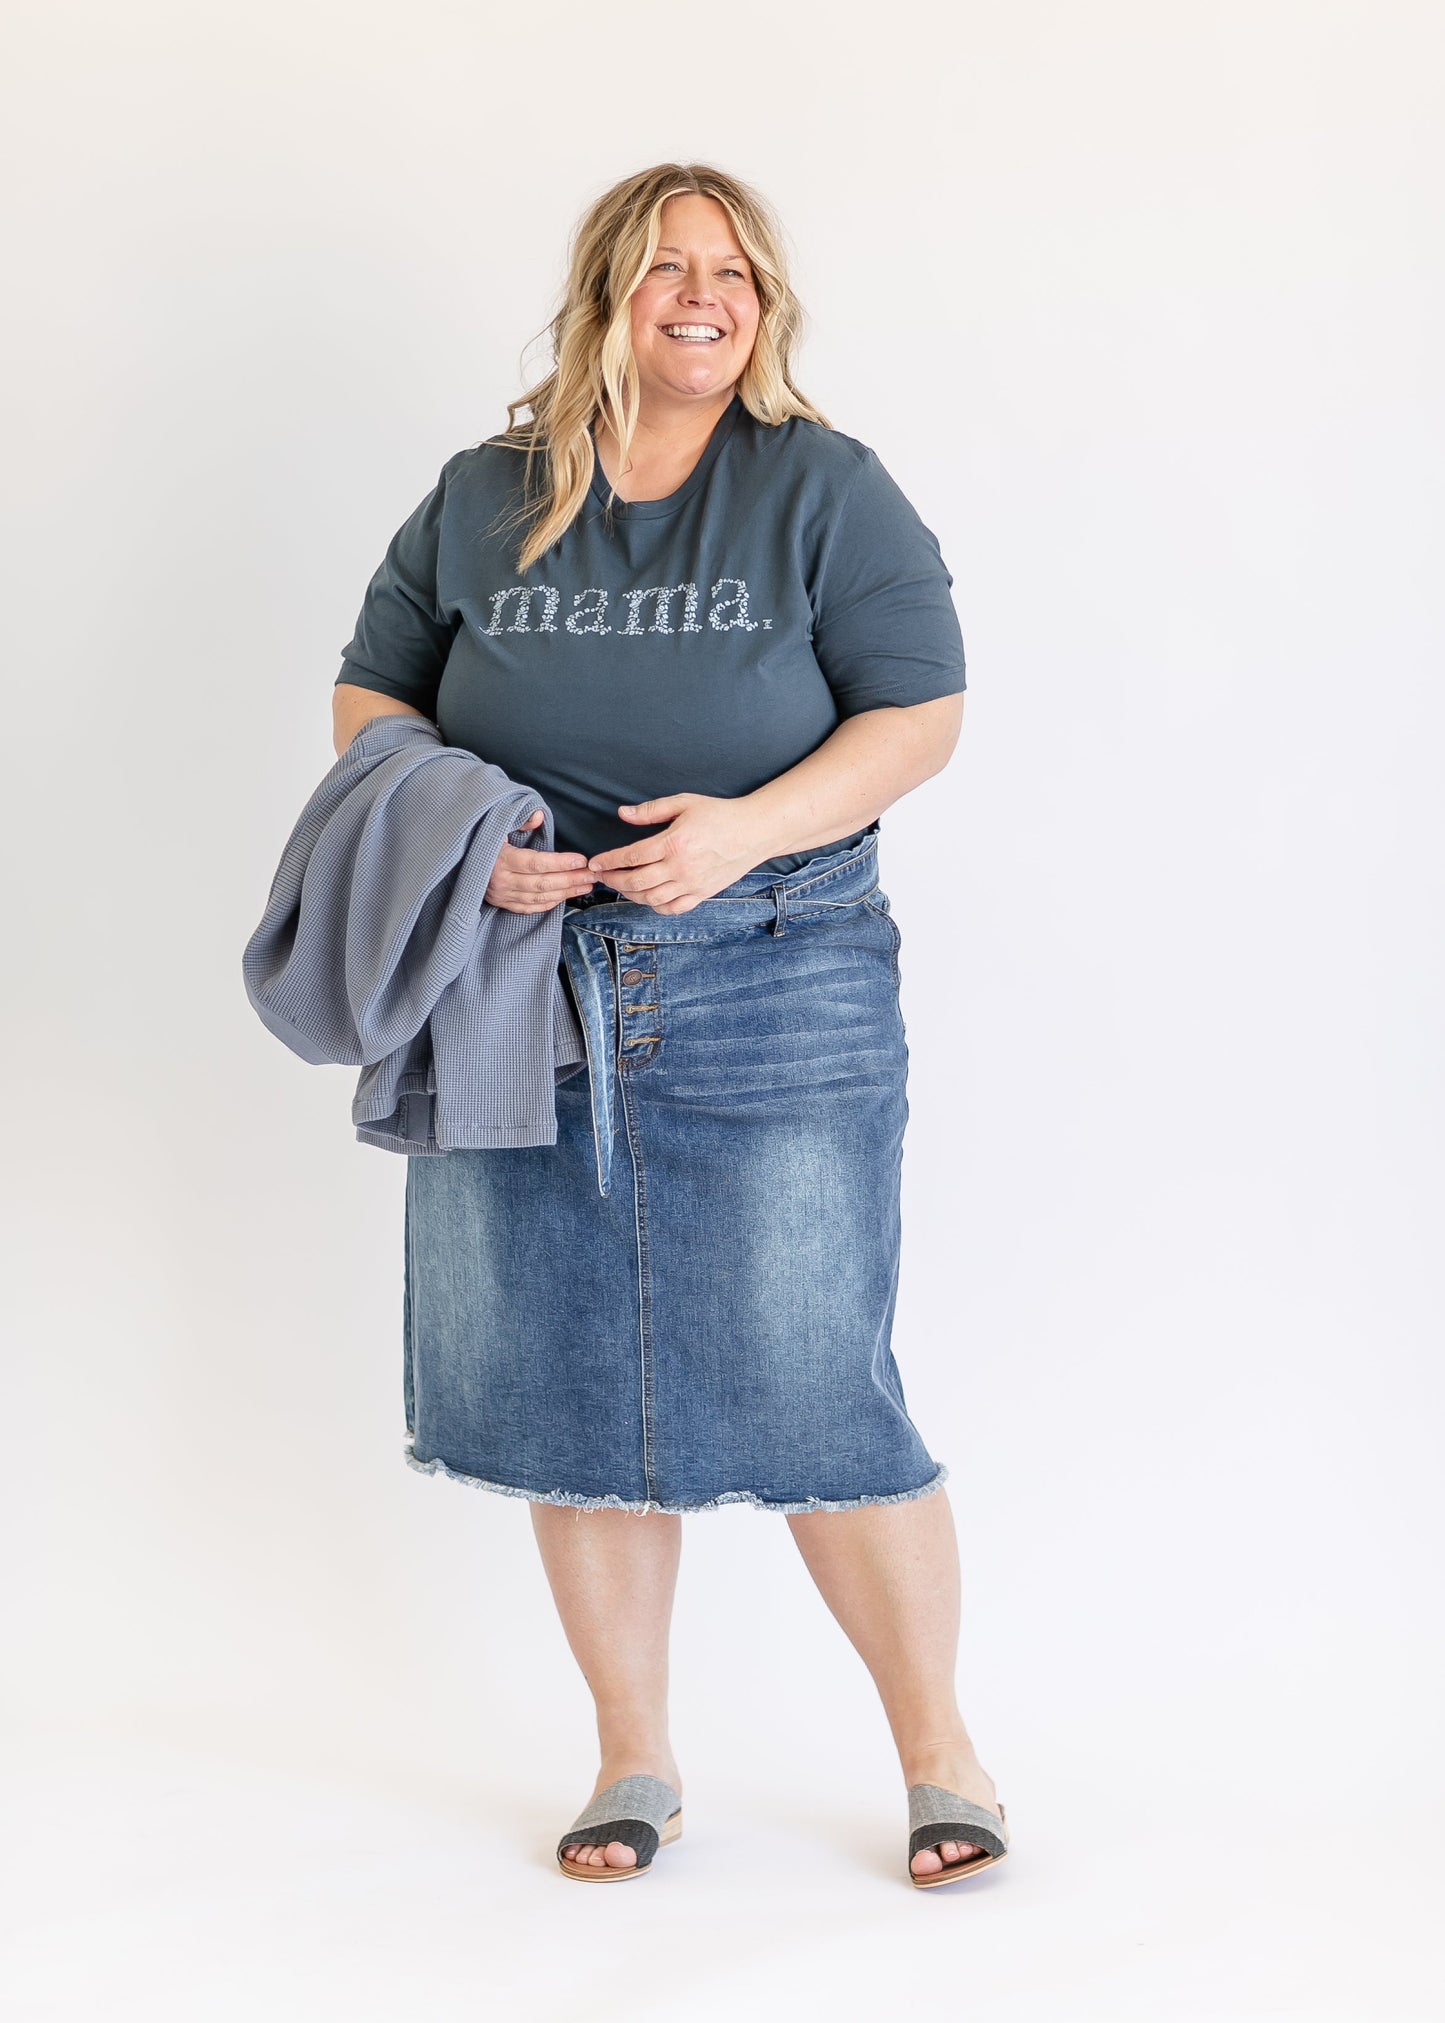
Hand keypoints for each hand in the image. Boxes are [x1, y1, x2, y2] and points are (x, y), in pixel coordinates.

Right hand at [485, 810, 595, 913]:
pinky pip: (530, 908)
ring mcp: (502, 895)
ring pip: (539, 898)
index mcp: (500, 859)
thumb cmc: (482, 840)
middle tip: (592, 875)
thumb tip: (539, 816)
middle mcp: (501, 881)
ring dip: (565, 892)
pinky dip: (550, 903)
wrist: (457, 862)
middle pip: (542, 883)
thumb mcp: (496, 826)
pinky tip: (566, 896)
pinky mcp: (503, 904)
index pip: (536, 863)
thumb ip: (519, 822)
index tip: (581, 860)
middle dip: (570, 879)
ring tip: (586, 885)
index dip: (560, 863)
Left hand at [586, 793, 771, 912]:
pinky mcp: (702, 894)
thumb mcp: (684, 803)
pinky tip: (647, 897)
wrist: (754, 832)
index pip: (631, 856)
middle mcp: (681, 867)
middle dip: (613, 880)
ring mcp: (692, 884)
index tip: (595, 862)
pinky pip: (672, 908)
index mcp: (673, 843)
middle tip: (602, 876)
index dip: (609, 861)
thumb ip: (651, 810)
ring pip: (651, 898)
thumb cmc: (719, 814)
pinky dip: (655, 906)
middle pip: (636, 882)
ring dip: (630, 894)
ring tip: (621, 885)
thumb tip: (623, 814)